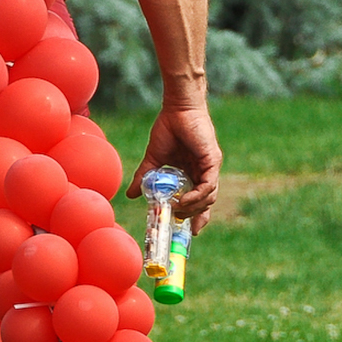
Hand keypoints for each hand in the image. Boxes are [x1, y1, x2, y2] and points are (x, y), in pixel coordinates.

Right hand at [128, 104, 221, 232]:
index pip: (200, 201)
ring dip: (194, 208)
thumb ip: (144, 178)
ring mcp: (210, 167)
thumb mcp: (153, 159)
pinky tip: (184, 200)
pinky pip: (208, 185)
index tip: (190, 233)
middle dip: (194, 217)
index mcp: (194, 174)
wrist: (177, 109)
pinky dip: (197, 196)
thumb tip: (129, 195)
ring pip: (209, 197)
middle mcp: (205, 173)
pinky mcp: (212, 160)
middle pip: (206, 203)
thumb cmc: (168, 129)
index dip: (196, 218)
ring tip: (177, 210)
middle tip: (177, 222)